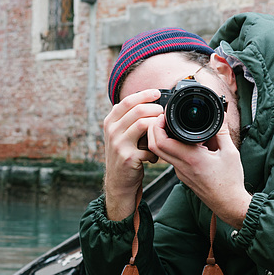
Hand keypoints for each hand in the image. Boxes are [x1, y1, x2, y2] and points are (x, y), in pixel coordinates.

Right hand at [102, 90, 163, 220]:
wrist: (118, 181)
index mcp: (110, 122)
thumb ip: (128, 119)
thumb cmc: (124, 154)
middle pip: (137, 110)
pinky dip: (155, 150)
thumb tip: (148, 101)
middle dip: (155, 109)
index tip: (157, 93)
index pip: (127, 101)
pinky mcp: (128, 158)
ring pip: (143, 124)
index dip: (144, 94)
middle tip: (163, 113)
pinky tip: (155, 156)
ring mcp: (119, 144)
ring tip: (161, 131)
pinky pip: (148, 147)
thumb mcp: (119, 134)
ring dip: (157, 126)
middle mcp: (112, 131)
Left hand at [147, 117, 251, 228]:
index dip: (157, 125)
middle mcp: (181, 166)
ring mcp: (180, 173)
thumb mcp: (230, 152)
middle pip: (154, 146)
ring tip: (172, 126)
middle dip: (153, 129)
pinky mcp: (183, 176)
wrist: (228, 204)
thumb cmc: (230, 182)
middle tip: (163, 118)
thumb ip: (222, 131)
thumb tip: (220, 115)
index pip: (161, 141)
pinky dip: (171, 147)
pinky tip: (183, 141)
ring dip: (161, 138)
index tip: (165, 115)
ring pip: (161, 153)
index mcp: (191, 158)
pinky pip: (171, 159)